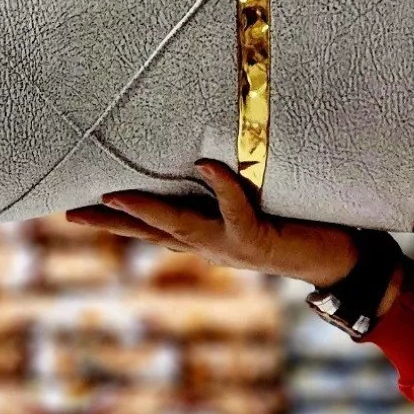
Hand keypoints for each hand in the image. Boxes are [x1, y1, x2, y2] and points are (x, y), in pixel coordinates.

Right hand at [66, 159, 361, 287]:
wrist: (344, 260)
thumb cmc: (302, 224)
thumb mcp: (259, 204)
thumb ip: (231, 187)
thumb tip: (206, 153)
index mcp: (208, 235)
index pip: (153, 227)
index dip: (115, 218)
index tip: (75, 210)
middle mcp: (213, 245)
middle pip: (152, 231)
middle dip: (111, 221)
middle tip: (69, 212)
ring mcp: (233, 246)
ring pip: (181, 226)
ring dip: (148, 209)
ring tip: (114, 193)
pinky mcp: (259, 240)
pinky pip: (236, 209)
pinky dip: (220, 186)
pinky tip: (205, 163)